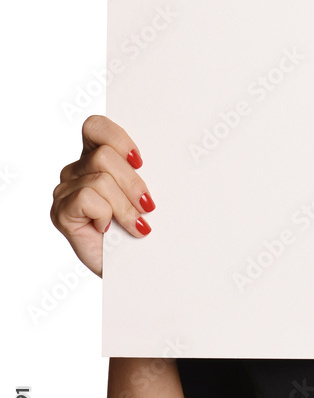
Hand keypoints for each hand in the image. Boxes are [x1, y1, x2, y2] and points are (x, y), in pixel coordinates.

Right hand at [50, 115, 154, 275]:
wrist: (134, 270)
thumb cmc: (140, 232)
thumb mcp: (145, 195)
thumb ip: (142, 172)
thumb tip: (168, 154)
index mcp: (95, 158)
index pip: (96, 127)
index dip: (118, 139)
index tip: (141, 161)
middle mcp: (76, 171)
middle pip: (104, 155)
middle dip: (133, 183)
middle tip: (147, 206)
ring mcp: (65, 192)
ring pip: (101, 179)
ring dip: (125, 205)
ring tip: (136, 224)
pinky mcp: (61, 213)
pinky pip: (88, 198)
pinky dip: (107, 214)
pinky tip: (109, 229)